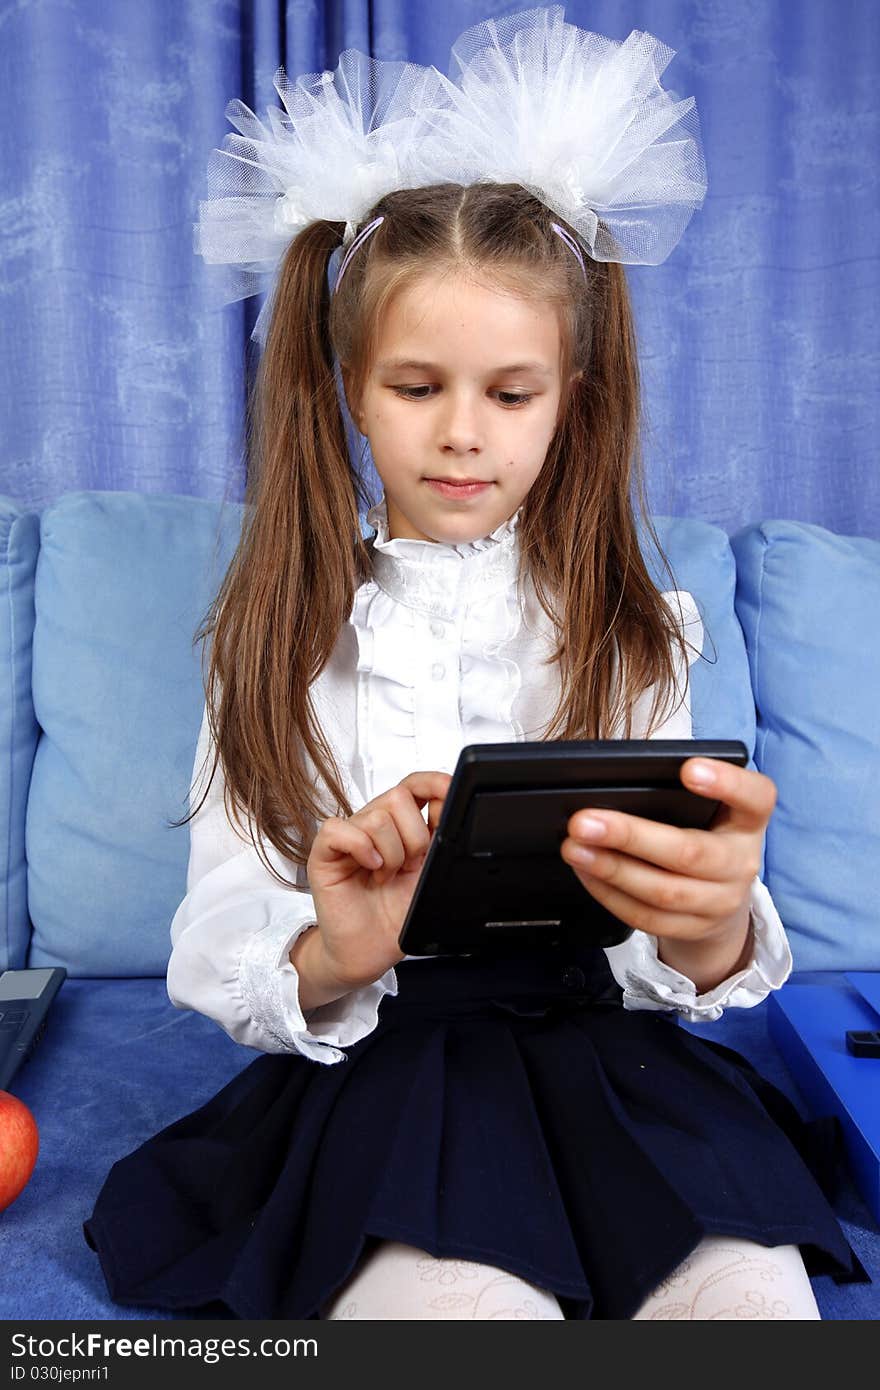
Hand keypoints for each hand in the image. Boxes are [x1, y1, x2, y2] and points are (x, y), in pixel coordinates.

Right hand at [303, 771, 452, 994]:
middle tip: (409, 866)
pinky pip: (340, 829)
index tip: (450, 790)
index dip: (433, 782)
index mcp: (401, 827)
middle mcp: (374, 826)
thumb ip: (439, 840)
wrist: (367, 953)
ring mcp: (348, 837)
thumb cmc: (394, 917)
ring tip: (386, 877)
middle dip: (414, 836)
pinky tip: (370, 868)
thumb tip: (450, 807)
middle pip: (398, 797)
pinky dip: (361, 848)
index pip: (415, 784)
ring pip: (376, 816)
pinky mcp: (324, 853)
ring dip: (391, 853)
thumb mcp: (429, 875)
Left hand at [560, 757, 776, 966]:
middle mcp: (742, 862)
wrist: (723, 898)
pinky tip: (586, 872)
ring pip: (663, 892)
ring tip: (575, 849)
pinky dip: (610, 894)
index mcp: (749, 821)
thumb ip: (676, 793)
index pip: (755, 797)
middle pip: (690, 853)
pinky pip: (646, 917)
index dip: (726, 783)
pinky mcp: (693, 929)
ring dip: (611, 870)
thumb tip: (611, 784)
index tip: (688, 769)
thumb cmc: (705, 833)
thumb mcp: (709, 809)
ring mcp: (721, 902)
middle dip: (630, 836)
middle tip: (583, 821)